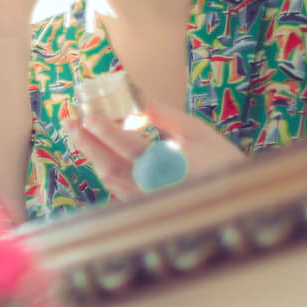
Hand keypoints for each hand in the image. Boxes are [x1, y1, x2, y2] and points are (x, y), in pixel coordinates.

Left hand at [64, 101, 246, 200]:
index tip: (87, 116)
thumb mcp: (197, 133)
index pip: (128, 147)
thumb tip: (136, 97)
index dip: (105, 131)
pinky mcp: (146, 209)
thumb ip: (164, 116)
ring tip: (79, 133)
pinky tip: (98, 154)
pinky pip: (117, 188)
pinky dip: (106, 170)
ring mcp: (147, 202)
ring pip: (110, 180)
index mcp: (169, 167)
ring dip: (92, 156)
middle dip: (86, 143)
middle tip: (69, 122)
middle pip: (109, 166)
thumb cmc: (221, 162)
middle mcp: (153, 188)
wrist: (237, 201)